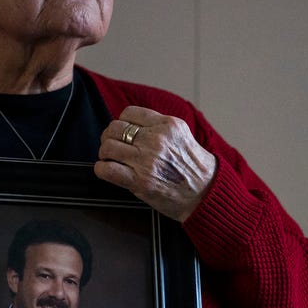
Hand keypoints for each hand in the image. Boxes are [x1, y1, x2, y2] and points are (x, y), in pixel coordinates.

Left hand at [96, 106, 217, 221]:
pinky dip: (102, 169)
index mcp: (168, 125)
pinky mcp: (140, 181)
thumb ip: (158, 127)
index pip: (129, 113)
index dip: (122, 122)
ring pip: (108, 146)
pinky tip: (107, 170)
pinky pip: (107, 169)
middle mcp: (157, 140)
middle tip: (112, 145)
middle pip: (115, 128)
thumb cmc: (195, 168)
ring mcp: (147, 160)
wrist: (206, 194)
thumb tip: (130, 125)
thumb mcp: (181, 135)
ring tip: (110, 159)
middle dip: (109, 137)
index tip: (123, 132)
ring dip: (105, 153)